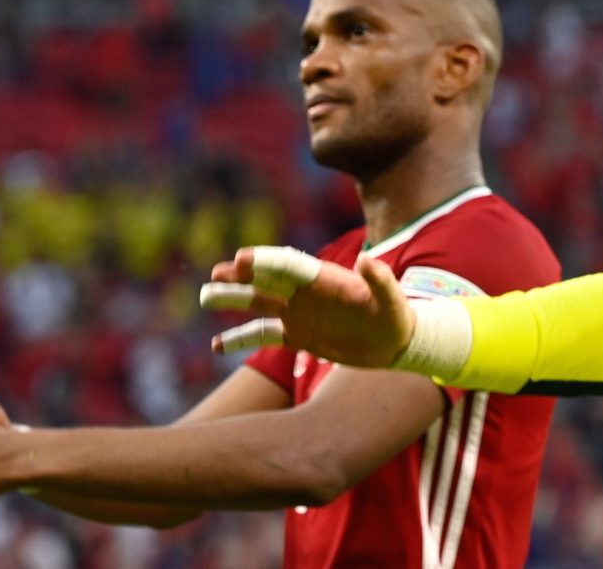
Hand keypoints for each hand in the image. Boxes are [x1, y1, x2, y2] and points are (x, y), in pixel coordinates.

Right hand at [203, 247, 413, 368]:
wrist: (397, 341)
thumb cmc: (396, 316)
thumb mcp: (392, 300)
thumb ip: (381, 280)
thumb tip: (367, 259)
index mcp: (324, 278)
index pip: (289, 265)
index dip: (267, 260)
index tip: (242, 258)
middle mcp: (306, 293)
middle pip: (266, 280)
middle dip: (241, 276)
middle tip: (216, 272)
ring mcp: (299, 313)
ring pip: (258, 303)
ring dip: (233, 299)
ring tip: (206, 296)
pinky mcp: (299, 336)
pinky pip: (264, 336)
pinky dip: (240, 339)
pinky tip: (216, 346)